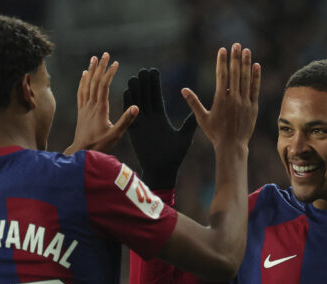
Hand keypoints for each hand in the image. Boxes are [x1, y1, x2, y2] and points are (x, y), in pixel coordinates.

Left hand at [65, 52, 137, 154]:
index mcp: (100, 108)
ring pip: (86, 84)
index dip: (109, 73)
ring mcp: (84, 107)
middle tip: (105, 54)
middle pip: (95, 81)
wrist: (81, 150)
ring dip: (91, 70)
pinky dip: (82, 81)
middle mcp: (90, 105)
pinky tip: (84, 74)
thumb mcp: (115, 134)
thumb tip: (136, 107)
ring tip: (94, 59)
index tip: (115, 63)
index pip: (104, 85)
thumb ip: (126, 120)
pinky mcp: (81, 111)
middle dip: (100, 67)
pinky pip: (81, 92)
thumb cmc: (100, 144)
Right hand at [122, 68, 198, 189]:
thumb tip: (198, 111)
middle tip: (143, 69)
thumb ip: (189, 123)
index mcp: (160, 118)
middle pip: (145, 97)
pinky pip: (130, 115)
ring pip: (136, 103)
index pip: (156, 96)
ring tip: (134, 77)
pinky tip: (127, 92)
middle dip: (144, 83)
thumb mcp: (184, 136)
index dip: (154, 84)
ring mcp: (141, 124)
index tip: (153, 71)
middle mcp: (150, 119)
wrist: (162, 170)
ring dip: (135, 90)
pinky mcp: (134, 132)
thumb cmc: (174, 156)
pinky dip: (128, 104)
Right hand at [182, 43, 259, 153]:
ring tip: (246, 50)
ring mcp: (245, 102)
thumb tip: (183, 90)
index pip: (221, 75)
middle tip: (235, 44)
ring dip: (246, 63)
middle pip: (235, 74)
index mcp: (220, 99)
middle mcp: (233, 99)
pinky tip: (256, 66)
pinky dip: (255, 77)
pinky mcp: (253, 107)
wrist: (232, 146)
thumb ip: (193, 102)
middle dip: (235, 58)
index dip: (222, 61)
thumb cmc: (215, 133)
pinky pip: (255, 89)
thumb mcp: (202, 118)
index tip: (222, 50)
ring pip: (246, 79)